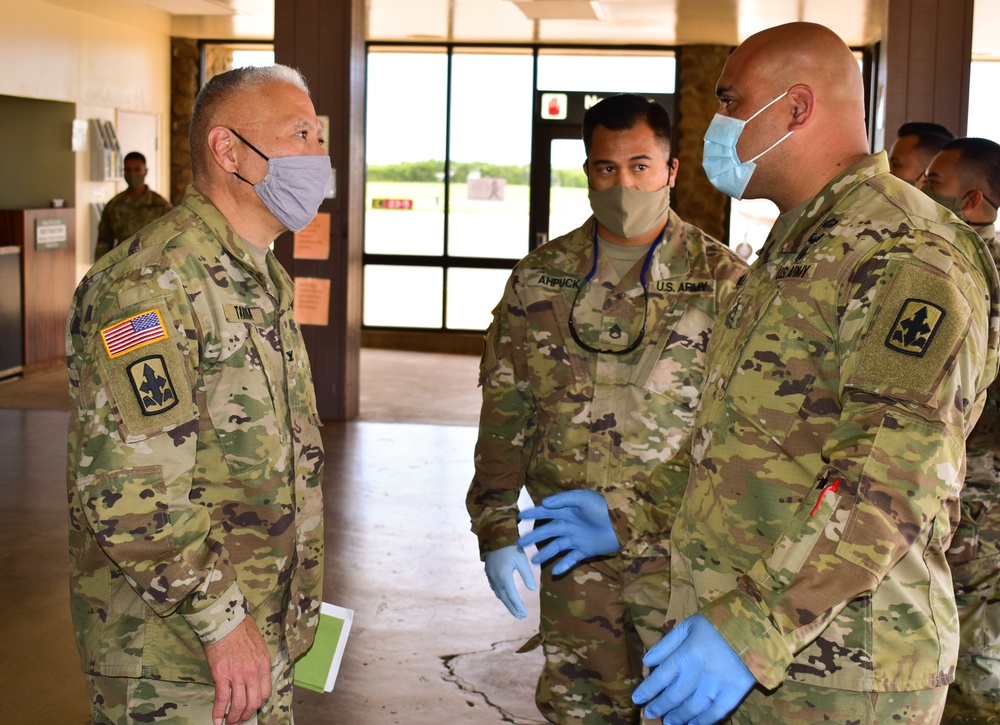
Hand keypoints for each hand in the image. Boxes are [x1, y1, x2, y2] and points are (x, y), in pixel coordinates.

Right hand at [203, 615, 271, 724]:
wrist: (226, 622)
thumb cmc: (242, 629)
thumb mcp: (259, 645)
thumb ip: (259, 662)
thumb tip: (257, 673)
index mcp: (263, 665)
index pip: (265, 693)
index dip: (258, 704)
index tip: (252, 707)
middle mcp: (253, 673)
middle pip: (253, 702)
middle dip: (246, 715)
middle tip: (240, 719)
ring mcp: (237, 675)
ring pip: (238, 705)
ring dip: (233, 717)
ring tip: (229, 722)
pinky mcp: (221, 676)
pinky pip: (222, 699)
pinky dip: (218, 713)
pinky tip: (216, 720)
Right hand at [484, 545, 536, 618]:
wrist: (494, 535)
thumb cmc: (510, 546)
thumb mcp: (521, 559)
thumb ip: (527, 574)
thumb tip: (532, 589)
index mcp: (504, 576)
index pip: (512, 596)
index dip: (518, 606)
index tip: (525, 614)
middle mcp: (495, 579)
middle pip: (504, 598)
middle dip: (513, 608)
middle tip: (521, 617)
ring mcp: (490, 576)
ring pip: (498, 594)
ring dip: (507, 603)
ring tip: (514, 610)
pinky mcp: (488, 572)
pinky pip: (495, 588)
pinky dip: (501, 595)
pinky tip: (505, 596)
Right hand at [517, 490, 619, 574]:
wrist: (623, 523)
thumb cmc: (602, 507)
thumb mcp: (583, 498)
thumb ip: (564, 499)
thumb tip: (544, 503)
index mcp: (566, 511)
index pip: (546, 512)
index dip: (533, 514)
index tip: (520, 517)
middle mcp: (568, 525)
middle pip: (547, 532)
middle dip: (533, 537)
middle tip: (520, 544)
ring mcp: (575, 538)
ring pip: (556, 547)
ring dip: (545, 553)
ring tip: (533, 561)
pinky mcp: (584, 550)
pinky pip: (571, 559)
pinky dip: (563, 565)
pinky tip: (554, 572)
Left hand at [632, 614, 755, 724]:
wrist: (754, 627)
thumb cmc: (717, 624)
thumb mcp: (688, 626)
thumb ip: (666, 644)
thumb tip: (647, 662)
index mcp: (687, 653)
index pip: (661, 677)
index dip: (647, 690)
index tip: (637, 699)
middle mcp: (700, 671)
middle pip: (675, 695)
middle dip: (660, 707)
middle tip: (650, 714)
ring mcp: (719, 683)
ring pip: (693, 707)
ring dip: (679, 717)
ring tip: (670, 722)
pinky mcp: (736, 691)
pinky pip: (717, 712)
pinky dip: (704, 721)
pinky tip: (694, 724)